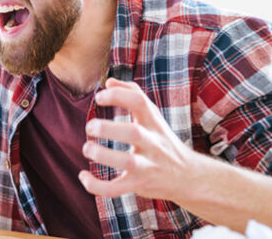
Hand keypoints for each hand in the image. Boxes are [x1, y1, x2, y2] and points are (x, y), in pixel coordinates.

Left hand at [78, 78, 202, 201]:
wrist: (188, 176)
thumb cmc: (162, 140)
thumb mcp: (153, 116)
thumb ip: (132, 94)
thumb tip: (109, 81)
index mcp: (154, 122)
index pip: (139, 102)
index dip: (118, 95)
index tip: (99, 97)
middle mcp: (153, 143)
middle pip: (133, 133)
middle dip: (108, 129)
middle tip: (90, 127)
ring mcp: (147, 166)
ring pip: (126, 162)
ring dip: (102, 155)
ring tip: (87, 148)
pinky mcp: (139, 185)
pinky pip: (116, 189)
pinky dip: (96, 186)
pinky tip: (83, 176)